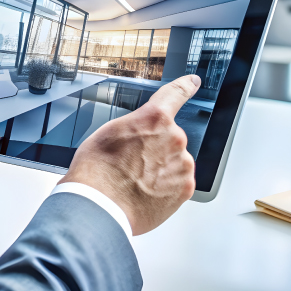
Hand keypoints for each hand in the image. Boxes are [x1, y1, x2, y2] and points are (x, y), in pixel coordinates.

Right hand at [60, 74, 200, 235]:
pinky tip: (145, 192)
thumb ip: (135, 127)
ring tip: (135, 181)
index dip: (185, 86)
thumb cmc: (97, 171)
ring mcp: (183, 165)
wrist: (99, 208)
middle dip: (154, 148)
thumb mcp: (109, 133)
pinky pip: (178, 182)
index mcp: (154, 119)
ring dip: (160, 168)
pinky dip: (165, 187)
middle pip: (169, 137)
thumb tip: (142, 135)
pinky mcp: (186, 189)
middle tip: (131, 163)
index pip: (175, 94)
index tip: (193, 82)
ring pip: (174, 161)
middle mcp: (175, 138)